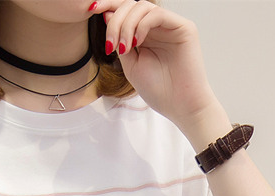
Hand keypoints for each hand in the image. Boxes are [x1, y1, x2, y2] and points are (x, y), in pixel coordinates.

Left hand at [92, 0, 220, 128]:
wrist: (179, 106)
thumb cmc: (158, 90)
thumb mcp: (130, 64)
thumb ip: (120, 40)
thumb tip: (106, 14)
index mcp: (145, 34)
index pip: (126, 11)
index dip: (108, 6)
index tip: (91, 9)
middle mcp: (158, 27)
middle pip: (131, 6)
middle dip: (115, 20)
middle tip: (110, 45)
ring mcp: (171, 26)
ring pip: (143, 7)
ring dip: (126, 25)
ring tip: (124, 48)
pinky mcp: (184, 27)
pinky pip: (157, 14)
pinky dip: (142, 25)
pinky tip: (136, 43)